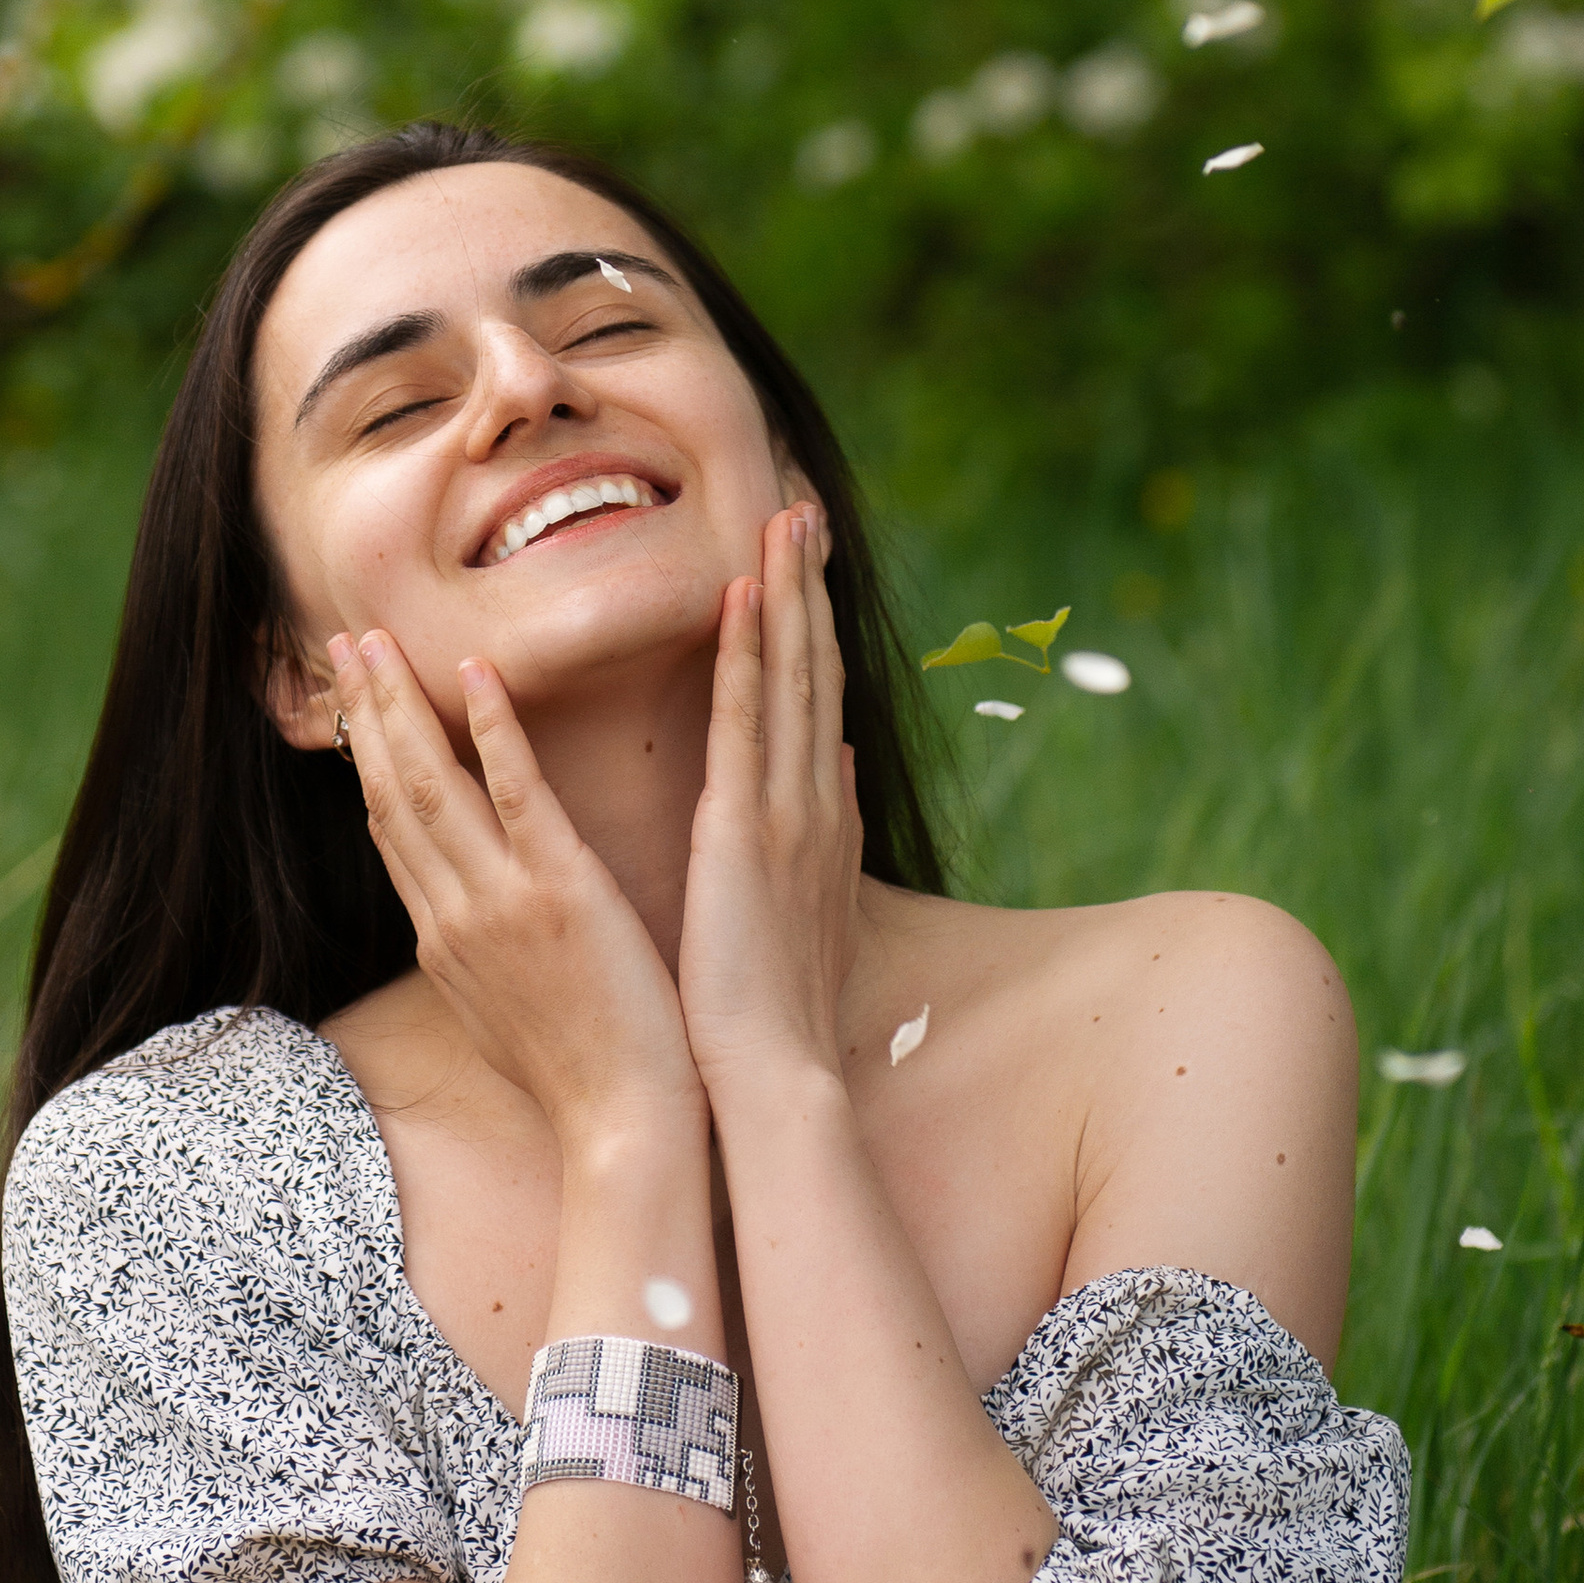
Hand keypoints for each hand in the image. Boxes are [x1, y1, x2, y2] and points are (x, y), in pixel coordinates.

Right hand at [331, 630, 705, 1156]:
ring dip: (400, 705)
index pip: (391, 831)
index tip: (354, 703)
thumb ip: (478, 958)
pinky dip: (492, 730)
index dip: (367, 760)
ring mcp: (500, 900)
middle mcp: (453, 914)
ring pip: (431, 784)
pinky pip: (515, 794)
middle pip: (391, 794)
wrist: (623, 1126)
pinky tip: (476, 673)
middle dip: (365, 714)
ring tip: (375, 639)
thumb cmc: (582, 1075)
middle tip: (341, 642)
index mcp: (443, 939)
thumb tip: (455, 932)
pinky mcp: (558, 890)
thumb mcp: (502, 1016)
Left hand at [675, 505, 863, 1101]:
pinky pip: (747, 720)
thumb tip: (841, 762)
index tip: (808, 563)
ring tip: (785, 518)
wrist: (774, 1077)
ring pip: (792, 676)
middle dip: (811, 585)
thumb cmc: (776, 1008)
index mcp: (825, 817)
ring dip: (789, 593)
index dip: (817, 626)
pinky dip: (749, 654)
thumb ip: (826, 828)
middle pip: (817, 668)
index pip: (821, 700)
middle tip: (802, 504)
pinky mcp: (744, 828)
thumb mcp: (811, 903)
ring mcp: (787, 810)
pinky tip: (743, 596)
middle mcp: (818, 800)